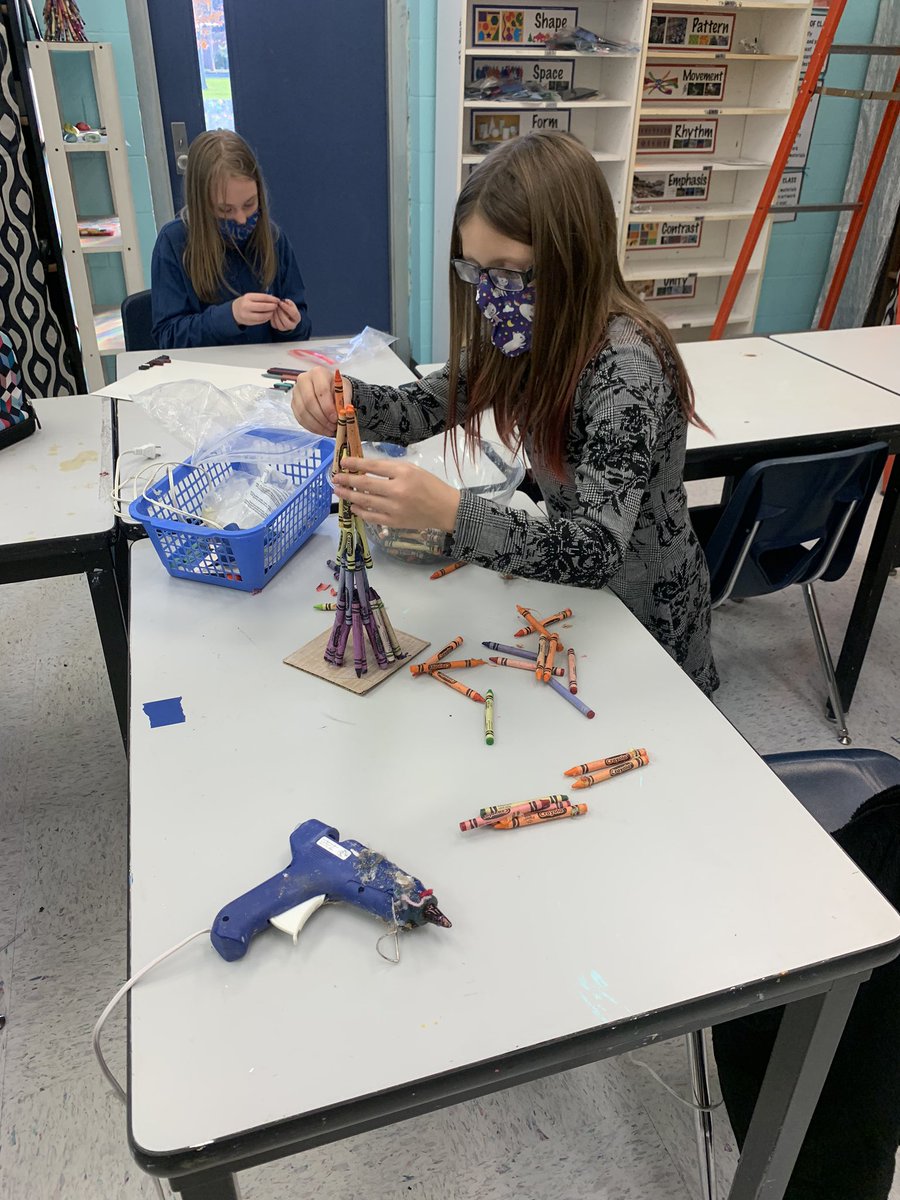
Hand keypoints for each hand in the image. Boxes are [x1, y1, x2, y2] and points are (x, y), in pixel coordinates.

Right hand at [232, 292, 278, 326]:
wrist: (234, 311)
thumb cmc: (245, 303)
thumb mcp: (250, 297)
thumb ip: (261, 298)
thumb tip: (274, 299)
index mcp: (247, 297)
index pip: (263, 297)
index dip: (272, 299)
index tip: (277, 300)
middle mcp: (246, 306)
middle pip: (264, 307)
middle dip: (272, 306)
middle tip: (276, 306)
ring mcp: (247, 315)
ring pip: (263, 316)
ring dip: (270, 313)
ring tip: (273, 311)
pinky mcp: (250, 322)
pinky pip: (261, 321)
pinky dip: (267, 318)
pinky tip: (269, 315)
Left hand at [270, 298, 300, 332]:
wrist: (285, 314)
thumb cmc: (288, 308)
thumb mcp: (290, 304)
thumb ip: (289, 302)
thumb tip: (285, 301)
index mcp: (297, 318)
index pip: (294, 314)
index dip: (287, 308)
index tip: (280, 302)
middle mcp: (292, 325)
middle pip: (287, 323)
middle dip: (281, 314)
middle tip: (277, 307)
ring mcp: (285, 328)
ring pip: (280, 326)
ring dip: (276, 317)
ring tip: (274, 309)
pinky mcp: (277, 328)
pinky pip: (274, 325)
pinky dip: (272, 319)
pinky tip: (272, 313)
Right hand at [291, 366, 348, 436]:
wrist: (329, 389)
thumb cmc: (337, 388)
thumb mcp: (346, 390)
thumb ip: (346, 399)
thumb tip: (345, 411)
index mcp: (318, 373)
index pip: (321, 391)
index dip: (328, 407)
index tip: (336, 418)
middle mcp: (303, 379)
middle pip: (309, 402)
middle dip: (322, 418)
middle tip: (333, 427)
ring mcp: (296, 392)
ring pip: (303, 412)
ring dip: (317, 425)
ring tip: (329, 430)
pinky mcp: (294, 404)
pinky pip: (300, 418)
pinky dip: (312, 427)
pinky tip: (322, 430)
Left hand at [332, 456, 460, 533]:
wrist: (445, 509)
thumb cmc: (429, 486)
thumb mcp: (412, 469)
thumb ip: (390, 469)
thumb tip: (365, 469)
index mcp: (403, 473)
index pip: (373, 467)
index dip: (355, 464)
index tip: (343, 462)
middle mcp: (397, 490)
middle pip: (365, 484)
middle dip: (347, 481)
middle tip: (335, 479)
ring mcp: (394, 508)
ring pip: (364, 501)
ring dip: (349, 496)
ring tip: (339, 491)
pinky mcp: (394, 522)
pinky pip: (371, 516)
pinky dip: (360, 511)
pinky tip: (353, 506)